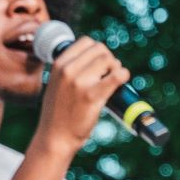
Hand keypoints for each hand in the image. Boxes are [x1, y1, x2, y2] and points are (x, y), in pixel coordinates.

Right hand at [34, 36, 127, 151]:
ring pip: (109, 60)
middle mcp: (68, 70)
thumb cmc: (58, 113)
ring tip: (113, 81)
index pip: (86, 42)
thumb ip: (70, 70)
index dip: (98, 51)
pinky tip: (122, 81)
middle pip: (100, 49)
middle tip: (109, 74)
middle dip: (109, 59)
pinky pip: (117, 76)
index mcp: (59, 65)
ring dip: (116, 68)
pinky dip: (124, 75)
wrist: (55, 138)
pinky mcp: (92, 96)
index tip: (100, 64)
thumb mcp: (56, 84)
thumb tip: (97, 59)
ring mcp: (80, 83)